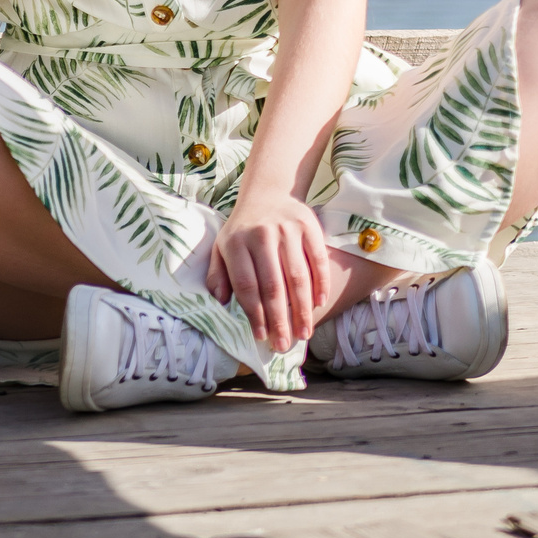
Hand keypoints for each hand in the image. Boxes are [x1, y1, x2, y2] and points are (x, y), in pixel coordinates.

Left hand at [206, 190, 335, 350]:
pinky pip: (317, 259)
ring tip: (305, 332)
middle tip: (285, 345)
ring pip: (297, 277)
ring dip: (302, 309)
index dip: (256, 314)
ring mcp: (287, 229)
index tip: (262, 337)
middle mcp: (261, 235)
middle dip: (280, 320)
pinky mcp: (308, 225)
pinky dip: (320, 284)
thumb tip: (220, 301)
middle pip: (273, 286)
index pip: (247, 286)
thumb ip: (217, 275)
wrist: (267, 193)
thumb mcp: (221, 248)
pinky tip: (319, 304)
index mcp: (236, 243)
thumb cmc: (243, 230)